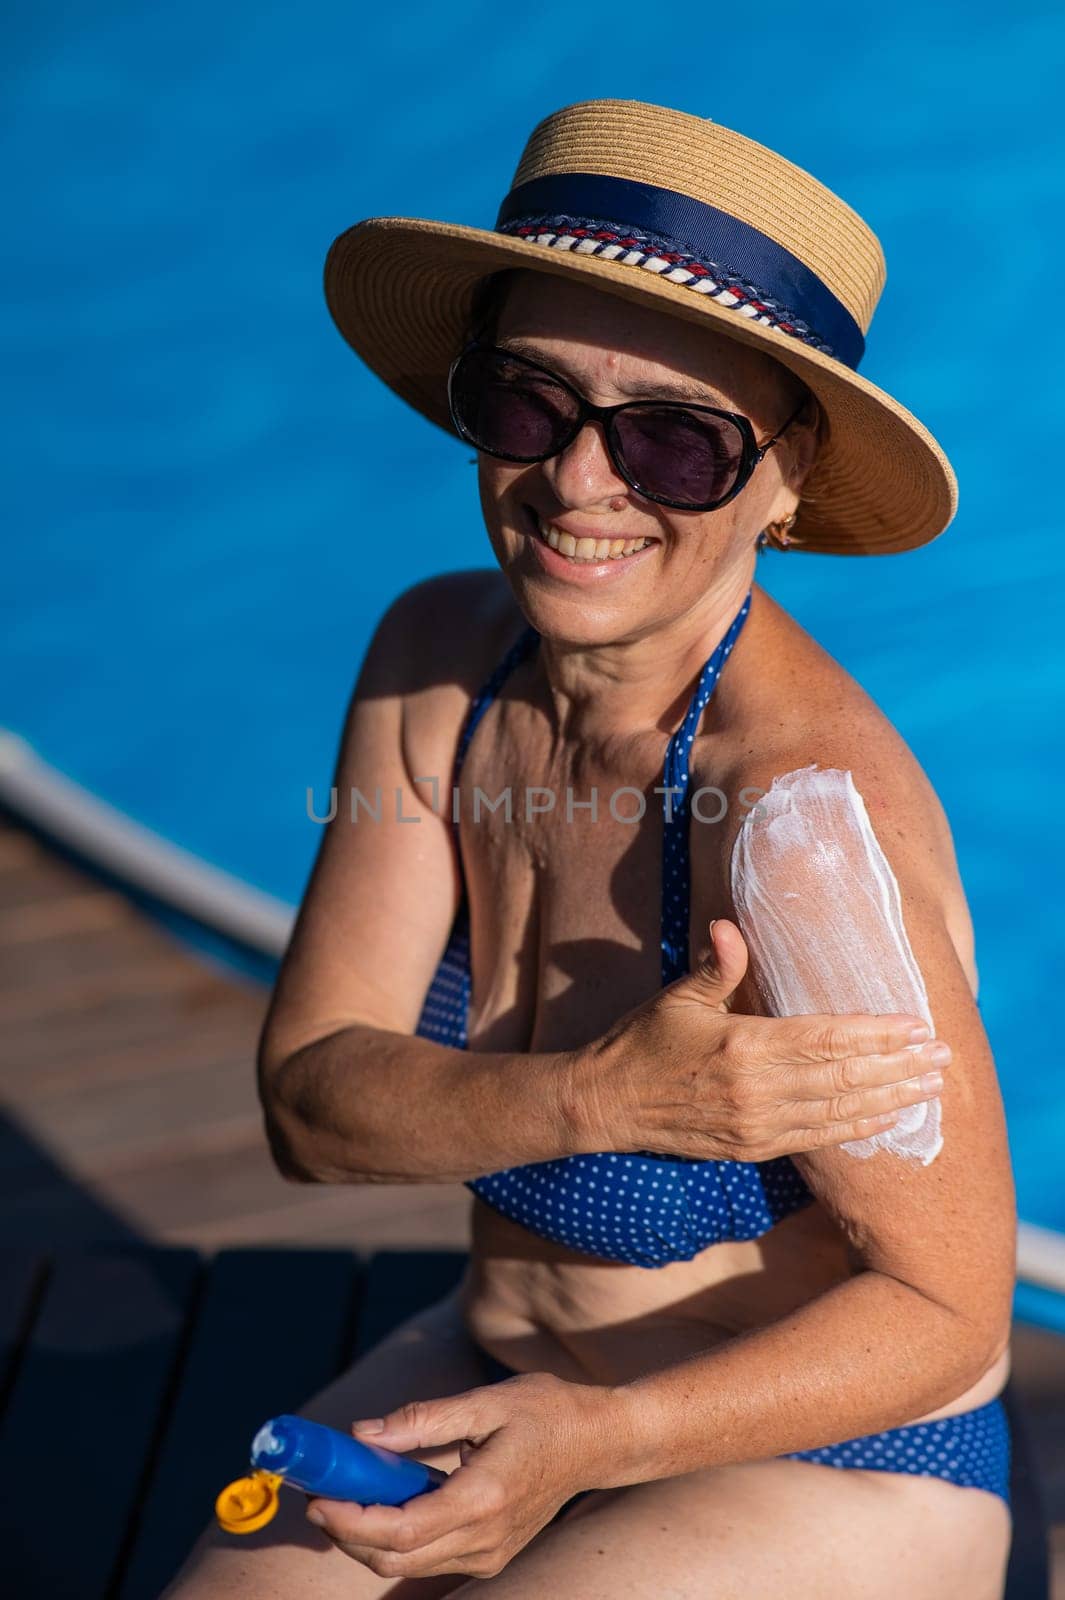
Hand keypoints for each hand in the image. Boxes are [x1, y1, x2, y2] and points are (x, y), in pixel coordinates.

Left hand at [303, 1372, 615, 1579]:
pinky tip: (385, 1500)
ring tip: (345, 1493)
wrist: (598, 1442)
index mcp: (483, 1498)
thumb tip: (362, 1435)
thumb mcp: (486, 1401)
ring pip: (407, 1564)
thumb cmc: (547, 1412)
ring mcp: (489, 1553)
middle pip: (394, 1557)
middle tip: (320, 1493)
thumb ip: (422, 1419)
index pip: (399, 1530)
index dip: (350, 1519)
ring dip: (366, 1536)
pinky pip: (428, 1557)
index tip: (318, 1496)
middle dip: (347, 1531)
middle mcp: (485, 1538)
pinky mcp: (490, 1554)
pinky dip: (395, 1537)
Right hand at [581, 919, 950, 1161]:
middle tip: (942, 1056)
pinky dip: (857, 1130)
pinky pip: (817, 1140)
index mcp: (741, 1047)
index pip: (824, 1040)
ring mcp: (756, 1126)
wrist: (607, 1104)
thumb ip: (715, 967)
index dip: (874, 1035)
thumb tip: (731, 927)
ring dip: (889, 1100)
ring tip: (930, 1088)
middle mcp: (755, 1092)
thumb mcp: (677, 998)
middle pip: (843, 1079)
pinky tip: (887, 1118)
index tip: (916, 1026)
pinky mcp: (753, 1148)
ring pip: (838, 1114)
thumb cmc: (643, 1041)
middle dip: (898, 1068)